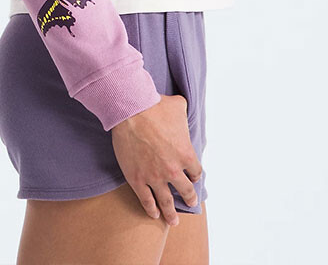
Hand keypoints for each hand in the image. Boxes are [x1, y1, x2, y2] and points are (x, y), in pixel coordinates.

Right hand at [110, 93, 201, 226]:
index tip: (193, 177)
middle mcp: (173, 170)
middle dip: (189, 198)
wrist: (131, 111)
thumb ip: (184, 113)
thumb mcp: (178, 106)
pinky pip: (146, 200)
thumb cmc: (155, 106)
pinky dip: (151, 209)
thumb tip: (183, 110)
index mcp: (186, 154)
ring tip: (173, 221)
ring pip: (167, 201)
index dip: (195, 175)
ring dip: (171, 213)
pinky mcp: (137, 179)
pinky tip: (154, 214)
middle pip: (186, 191)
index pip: (196, 172)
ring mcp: (155, 177)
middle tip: (191, 203)